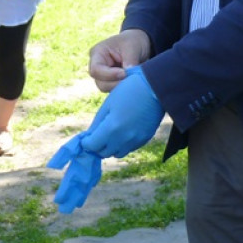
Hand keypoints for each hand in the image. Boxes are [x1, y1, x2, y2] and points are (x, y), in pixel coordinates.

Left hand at [46, 68, 163, 213]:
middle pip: (103, 152)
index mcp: (111, 129)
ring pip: (117, 153)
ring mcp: (135, 141)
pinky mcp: (144, 140)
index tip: (86, 139)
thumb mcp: (108, 105)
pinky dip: (123, 144)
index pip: (92, 146)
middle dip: (98, 146)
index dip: (87, 143)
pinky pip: (129, 148)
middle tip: (97, 137)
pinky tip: (124, 131)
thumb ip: (98, 123)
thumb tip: (90, 137)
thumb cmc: (128, 91)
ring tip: (111, 134)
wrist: (156, 89)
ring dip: (110, 147)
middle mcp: (123, 139)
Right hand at [88, 28, 150, 91]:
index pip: (96, 70)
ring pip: (107, 89)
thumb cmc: (133, 41)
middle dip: (116, 83)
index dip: (109, 75)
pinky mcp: (111, 82)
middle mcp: (97, 66)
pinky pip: (114, 91)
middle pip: (100, 83)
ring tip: (133, 79)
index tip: (125, 73)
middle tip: (132, 79)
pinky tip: (132, 84)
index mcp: (98, 53)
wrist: (138, 43)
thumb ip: (130, 61)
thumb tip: (128, 75)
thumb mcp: (132, 47)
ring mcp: (103, 75)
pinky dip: (123, 89)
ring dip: (120, 87)